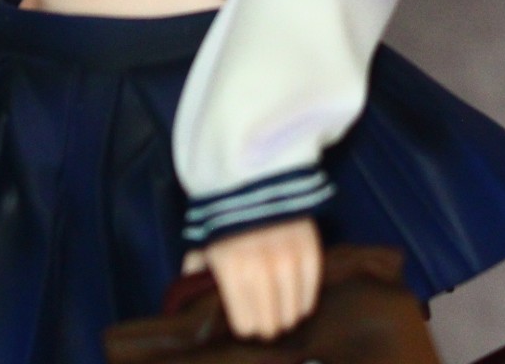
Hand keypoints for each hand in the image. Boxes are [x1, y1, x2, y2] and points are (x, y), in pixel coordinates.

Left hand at [201, 217, 320, 339]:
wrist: (257, 178)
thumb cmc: (226, 218)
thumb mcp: (204, 244)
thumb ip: (196, 275)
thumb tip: (192, 302)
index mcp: (231, 270)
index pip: (245, 325)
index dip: (245, 326)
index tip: (246, 319)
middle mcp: (262, 269)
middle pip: (271, 325)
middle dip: (266, 324)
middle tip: (264, 315)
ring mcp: (289, 261)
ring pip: (293, 314)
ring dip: (286, 315)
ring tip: (280, 307)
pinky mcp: (311, 251)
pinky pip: (312, 295)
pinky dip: (304, 301)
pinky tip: (295, 296)